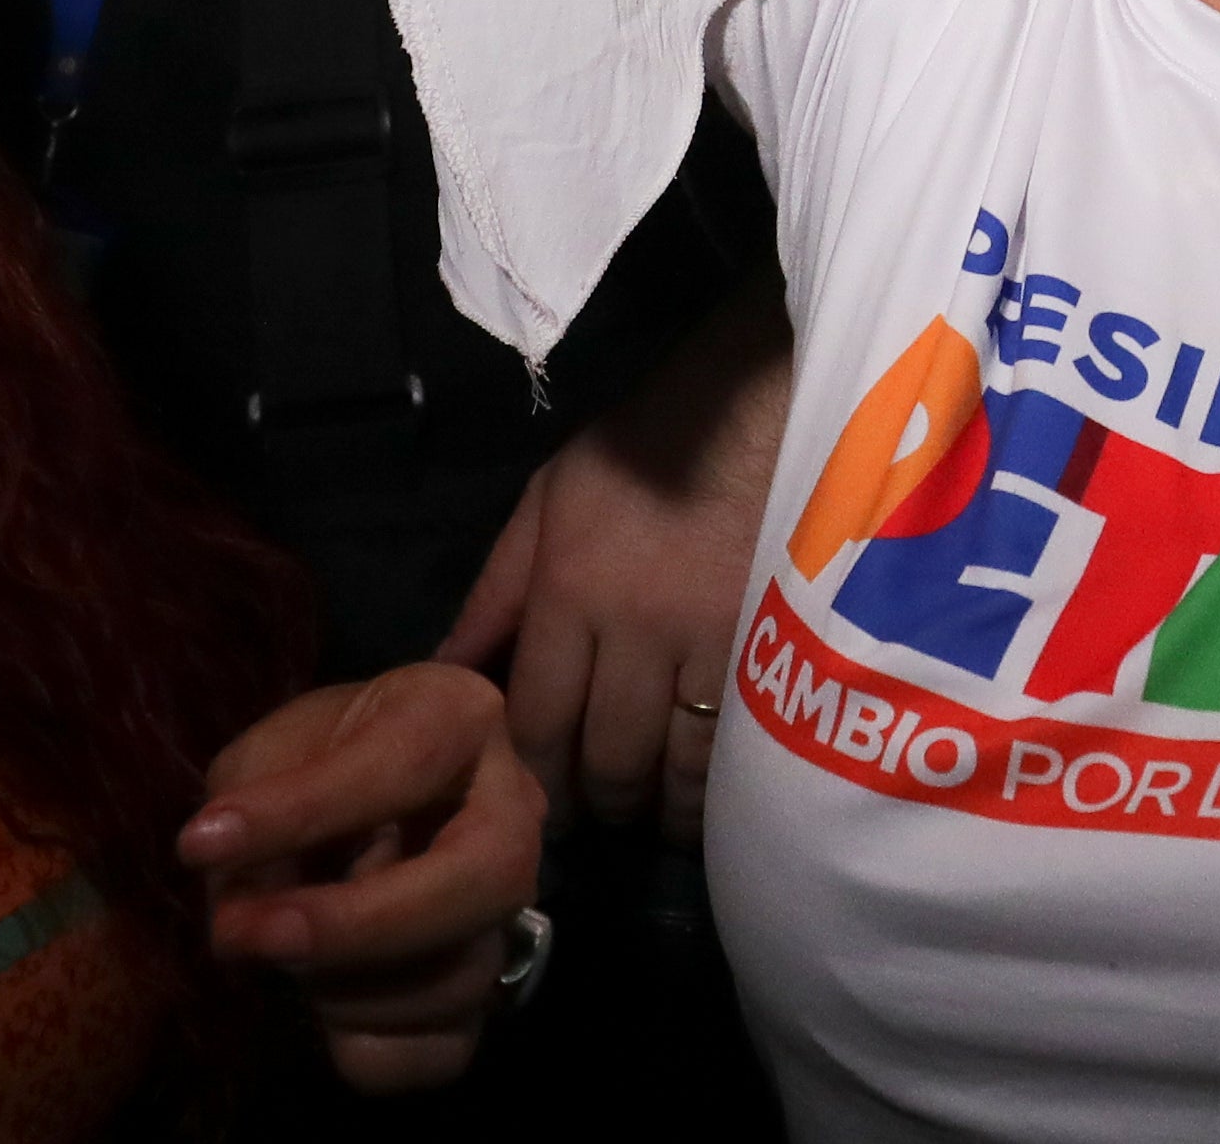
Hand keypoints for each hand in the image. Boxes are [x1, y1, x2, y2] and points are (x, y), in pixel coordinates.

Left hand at [182, 663, 547, 1095]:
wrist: (372, 798)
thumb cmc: (322, 755)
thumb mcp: (274, 746)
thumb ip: (254, 800)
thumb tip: (246, 903)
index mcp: (460, 718)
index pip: (401, 764)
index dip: (302, 810)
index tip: (201, 843)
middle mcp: (516, 812)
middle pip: (483, 878)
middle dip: (355, 923)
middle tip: (242, 937)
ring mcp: (512, 910)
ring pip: (458, 976)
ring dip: (342, 985)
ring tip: (277, 951)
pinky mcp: (488, 994)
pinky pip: (442, 1052)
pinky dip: (368, 1046)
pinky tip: (325, 1008)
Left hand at [440, 280, 794, 838]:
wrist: (754, 405)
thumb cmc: (641, 449)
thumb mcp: (546, 502)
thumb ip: (495, 594)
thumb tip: (444, 671)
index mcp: (570, 591)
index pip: (540, 721)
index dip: (536, 779)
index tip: (537, 804)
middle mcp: (634, 628)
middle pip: (608, 757)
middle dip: (597, 803)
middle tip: (595, 815)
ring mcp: (710, 641)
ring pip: (675, 765)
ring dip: (657, 806)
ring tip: (650, 815)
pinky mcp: (775, 645)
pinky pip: (737, 743)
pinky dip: (716, 782)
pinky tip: (707, 791)